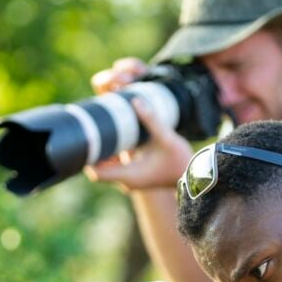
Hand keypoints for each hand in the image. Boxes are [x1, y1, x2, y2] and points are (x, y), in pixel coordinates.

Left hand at [85, 59, 194, 190]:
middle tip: (93, 130)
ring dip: (103, 153)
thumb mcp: (166, 138)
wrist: (195, 176)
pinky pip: (115, 167)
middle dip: (94, 151)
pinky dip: (112, 155)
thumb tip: (135, 99)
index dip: (87, 157)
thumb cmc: (181, 160)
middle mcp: (127, 181)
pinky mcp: (135, 176)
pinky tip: (116, 138)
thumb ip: (151, 119)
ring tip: (103, 131)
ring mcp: (130, 181)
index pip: (96, 172)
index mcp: (129, 175)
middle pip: (98, 170)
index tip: (87, 138)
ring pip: (106, 169)